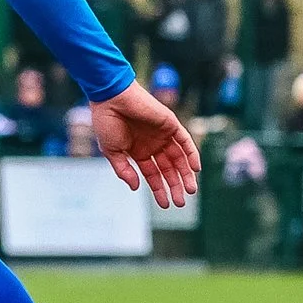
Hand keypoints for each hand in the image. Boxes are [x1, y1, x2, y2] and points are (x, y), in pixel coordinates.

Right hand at [91, 82, 198, 206]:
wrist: (111, 98)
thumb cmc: (107, 122)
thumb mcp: (112, 152)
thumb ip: (124, 170)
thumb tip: (135, 187)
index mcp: (138, 152)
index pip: (153, 174)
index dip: (159, 189)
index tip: (165, 204)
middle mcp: (152, 145)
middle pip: (168, 169)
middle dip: (175, 185)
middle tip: (181, 202)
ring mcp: (162, 135)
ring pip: (179, 158)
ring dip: (185, 174)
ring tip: (190, 190)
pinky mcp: (170, 124)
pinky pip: (185, 141)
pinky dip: (192, 154)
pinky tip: (195, 169)